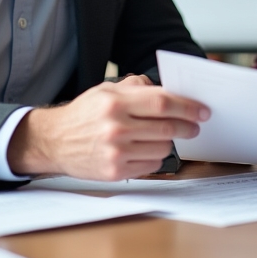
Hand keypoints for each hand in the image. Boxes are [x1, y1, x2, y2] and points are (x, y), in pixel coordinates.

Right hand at [7, 75, 209, 179]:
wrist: (54, 141)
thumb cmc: (84, 113)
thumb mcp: (106, 90)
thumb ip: (137, 86)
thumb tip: (167, 88)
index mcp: (115, 102)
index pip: (162, 102)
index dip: (187, 106)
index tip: (202, 110)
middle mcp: (116, 128)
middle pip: (167, 127)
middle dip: (188, 126)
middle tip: (196, 125)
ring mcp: (115, 152)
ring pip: (162, 149)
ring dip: (171, 142)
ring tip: (167, 136)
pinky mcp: (114, 171)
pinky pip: (151, 166)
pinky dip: (156, 157)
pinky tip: (149, 149)